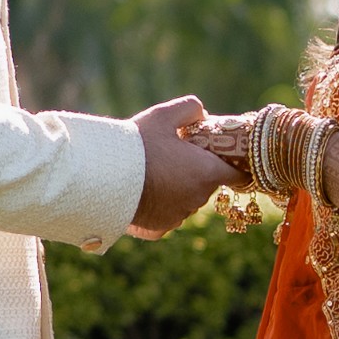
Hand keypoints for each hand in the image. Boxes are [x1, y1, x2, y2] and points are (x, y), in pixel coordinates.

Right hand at [130, 92, 236, 234]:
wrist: (102, 177)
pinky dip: (158, 207)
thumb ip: (190, 109)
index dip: (233, 166)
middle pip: (206, 186)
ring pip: (185, 202)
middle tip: (175, 158)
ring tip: (155, 173)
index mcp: (206, 173)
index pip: (236, 175)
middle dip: (196, 173)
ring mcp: (178, 217)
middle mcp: (197, 199)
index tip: (225, 159)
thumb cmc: (137, 144)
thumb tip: (202, 114)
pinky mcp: (159, 230)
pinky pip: (165, 217)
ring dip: (178, 191)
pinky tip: (143, 193)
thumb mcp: (163, 115)